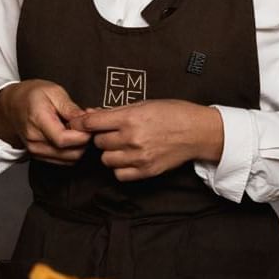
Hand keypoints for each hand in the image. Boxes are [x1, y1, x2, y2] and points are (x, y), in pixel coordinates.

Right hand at [0, 80, 91, 163]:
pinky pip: (65, 161)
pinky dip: (73, 151)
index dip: (82, 135)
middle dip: (85, 141)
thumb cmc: (31, 96)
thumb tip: (87, 120)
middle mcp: (35, 141)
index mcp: (37, 121)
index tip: (91, 125)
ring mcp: (36, 151)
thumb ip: (71, 108)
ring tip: (80, 130)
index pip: (63, 139)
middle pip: (70, 153)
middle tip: (89, 125)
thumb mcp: (53, 91)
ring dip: (81, 147)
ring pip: (70, 160)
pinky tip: (73, 137)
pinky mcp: (40, 157)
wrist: (11, 106)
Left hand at [70, 101, 222, 181]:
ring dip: (110, 153)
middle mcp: (132, 138)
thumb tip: (89, 114)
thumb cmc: (173, 113)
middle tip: (113, 132)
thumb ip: (115, 111)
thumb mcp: (144, 104)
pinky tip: (128, 158)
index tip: (80, 125)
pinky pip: (119, 174)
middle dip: (103, 136)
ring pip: (106, 160)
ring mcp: (139, 157)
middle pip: (98, 142)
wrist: (198, 132)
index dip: (82, 124)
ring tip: (122, 145)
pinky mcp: (146, 171)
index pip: (92, 124)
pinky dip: (120, 168)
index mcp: (130, 118)